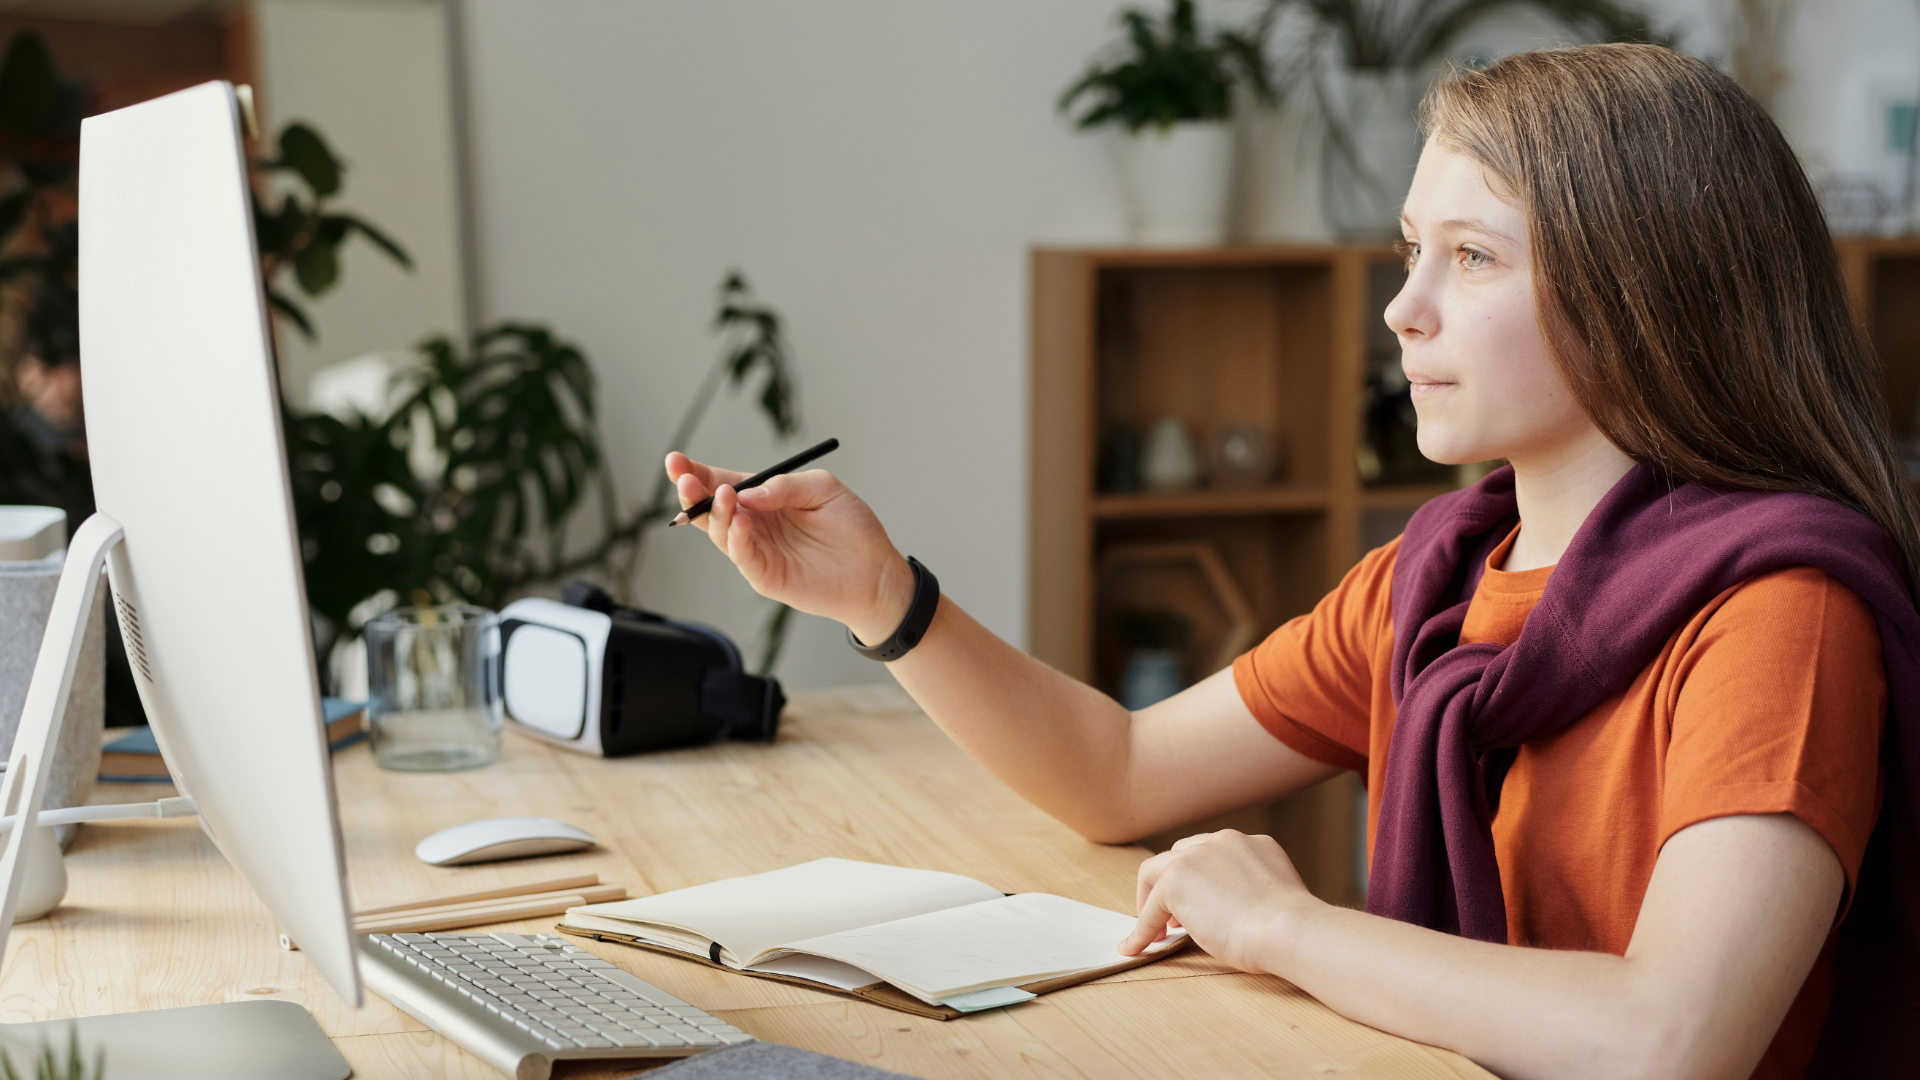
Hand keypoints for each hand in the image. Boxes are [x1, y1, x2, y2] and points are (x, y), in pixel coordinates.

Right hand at [665, 452, 914, 641]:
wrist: (877, 571)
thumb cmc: (852, 528)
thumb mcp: (823, 489)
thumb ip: (785, 485)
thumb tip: (748, 492)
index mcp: (762, 499)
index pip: (720, 483)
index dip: (696, 473)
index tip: (676, 461)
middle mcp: (753, 524)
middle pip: (710, 507)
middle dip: (691, 491)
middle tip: (683, 478)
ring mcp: (756, 551)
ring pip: (720, 532)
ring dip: (715, 512)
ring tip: (723, 495)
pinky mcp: (765, 575)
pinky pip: (742, 556)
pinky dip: (736, 540)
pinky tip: (740, 522)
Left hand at [1120, 829, 1318, 974]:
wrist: (1287, 929)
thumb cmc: (1290, 928)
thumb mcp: (1275, 898)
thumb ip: (1252, 893)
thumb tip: (1233, 914)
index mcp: (1251, 845)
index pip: (1211, 854)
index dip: (1199, 880)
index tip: (1198, 904)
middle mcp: (1222, 841)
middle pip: (1180, 854)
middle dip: (1172, 884)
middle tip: (1175, 920)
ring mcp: (1196, 856)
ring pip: (1157, 872)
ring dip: (1150, 901)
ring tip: (1155, 932)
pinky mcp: (1175, 879)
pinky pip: (1150, 908)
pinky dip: (1142, 929)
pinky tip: (1136, 947)